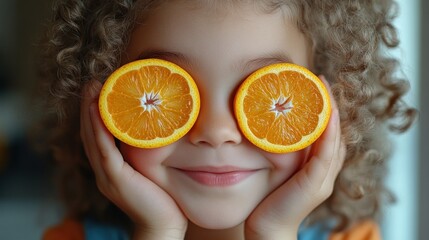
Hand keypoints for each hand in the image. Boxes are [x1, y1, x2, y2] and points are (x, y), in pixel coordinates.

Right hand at [80, 80, 186, 239]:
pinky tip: (98, 111)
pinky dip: (99, 129)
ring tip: (92, 89)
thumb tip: (158, 128)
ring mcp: (107, 176)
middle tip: (92, 83)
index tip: (98, 90)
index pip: (97, 137)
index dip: (94, 114)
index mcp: (111, 169)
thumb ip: (147, 152)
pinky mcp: (115, 180)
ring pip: (93, 139)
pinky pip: (104, 150)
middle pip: (90, 134)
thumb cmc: (163, 197)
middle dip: (89, 107)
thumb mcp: (152, 168)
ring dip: (90, 113)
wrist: (164, 224)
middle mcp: (104, 171)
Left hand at [244, 76, 345, 239]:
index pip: (327, 135)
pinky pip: (325, 155)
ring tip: (324, 89)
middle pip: (334, 134)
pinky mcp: (315, 185)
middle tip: (322, 81)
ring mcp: (323, 179)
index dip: (326, 111)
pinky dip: (328, 134)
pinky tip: (326, 115)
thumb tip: (265, 126)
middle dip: (330, 106)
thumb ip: (280, 152)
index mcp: (317, 168)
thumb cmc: (268, 199)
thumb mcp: (276, 169)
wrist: (267, 228)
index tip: (316, 88)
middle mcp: (325, 173)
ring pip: (333, 141)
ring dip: (331, 113)